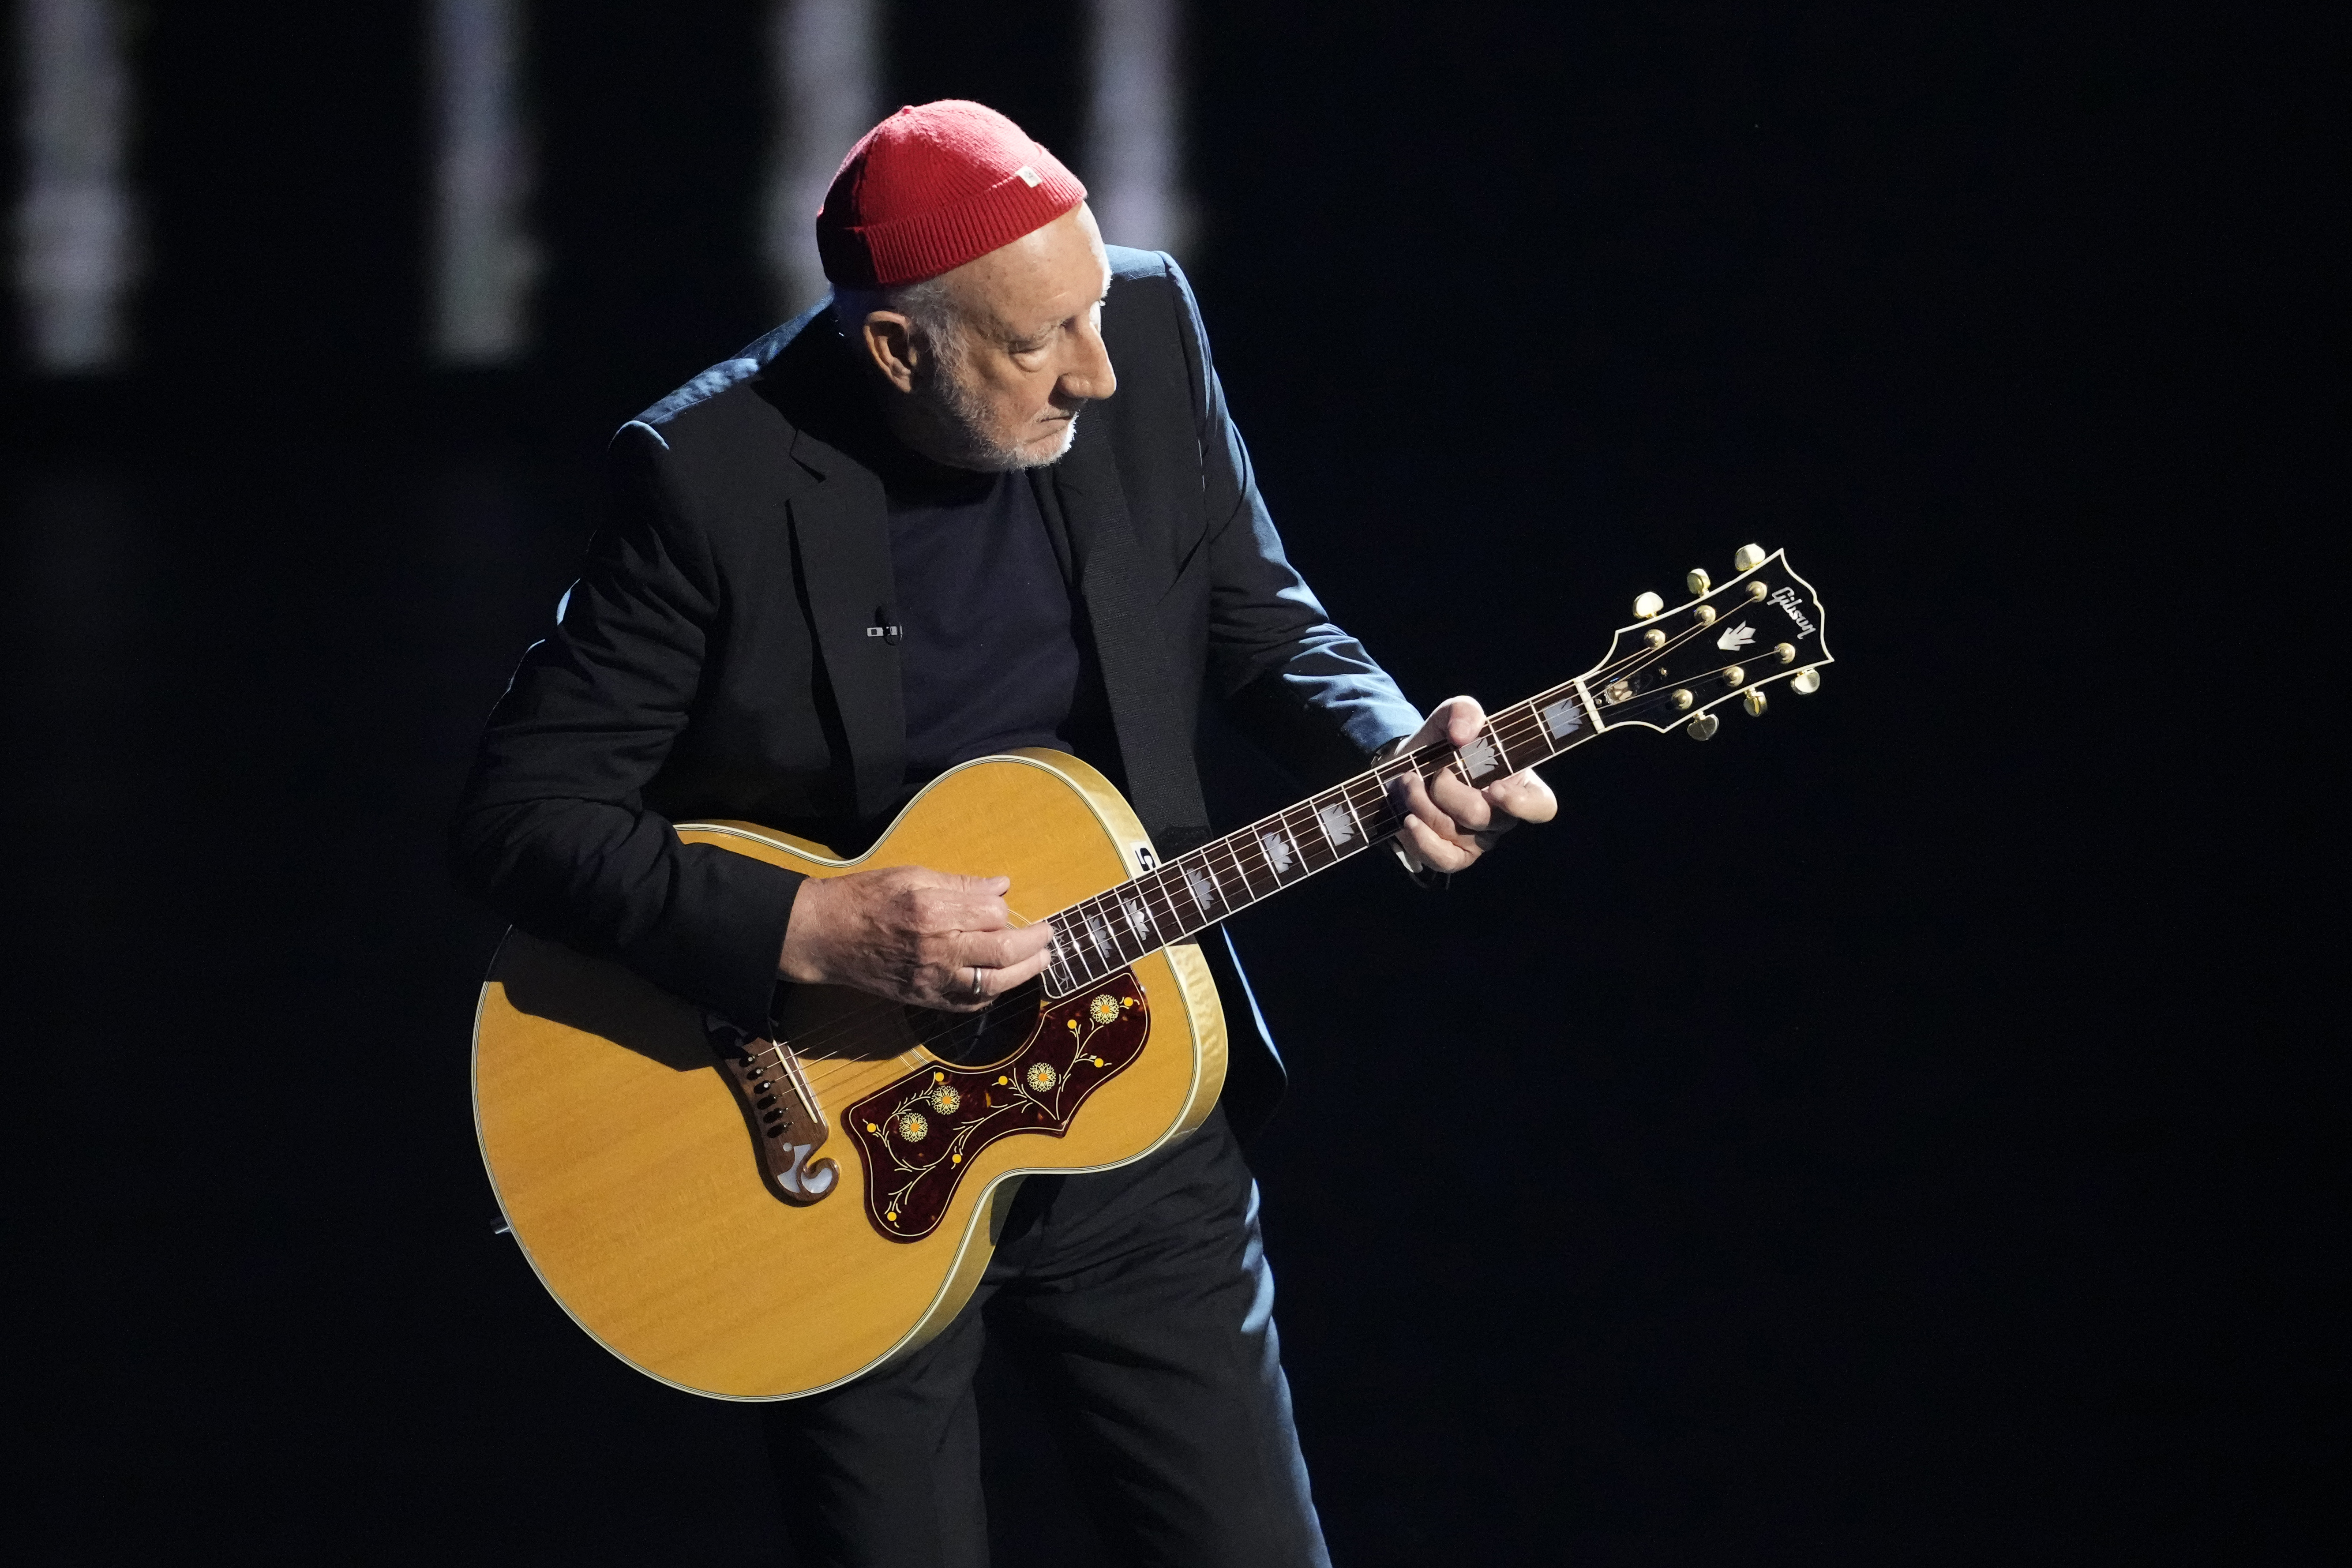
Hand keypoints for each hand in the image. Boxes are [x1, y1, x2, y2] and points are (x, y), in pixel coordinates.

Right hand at [778, 867, 1052, 1011]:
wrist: (825, 936)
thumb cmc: (865, 898)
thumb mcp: (911, 876)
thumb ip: (960, 884)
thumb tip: (1001, 886)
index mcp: (934, 911)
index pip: (993, 913)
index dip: (1007, 910)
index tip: (1008, 906)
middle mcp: (937, 948)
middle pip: (1004, 952)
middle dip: (1035, 944)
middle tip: (1049, 937)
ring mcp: (931, 979)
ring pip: (993, 983)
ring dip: (1024, 973)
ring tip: (1040, 961)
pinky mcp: (924, 999)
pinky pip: (969, 1005)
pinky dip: (991, 995)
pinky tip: (1001, 983)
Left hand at [1386, 696, 1558, 874]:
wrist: (1407, 766)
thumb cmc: (1442, 742)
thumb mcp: (1452, 715)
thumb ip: (1463, 711)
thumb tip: (1462, 734)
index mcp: (1518, 784)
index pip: (1541, 806)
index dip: (1523, 804)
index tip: (1495, 788)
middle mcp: (1502, 817)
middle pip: (1481, 816)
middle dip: (1444, 791)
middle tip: (1428, 772)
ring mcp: (1478, 841)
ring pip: (1453, 833)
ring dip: (1421, 805)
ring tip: (1407, 783)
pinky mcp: (1452, 856)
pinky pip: (1442, 860)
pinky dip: (1420, 840)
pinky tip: (1407, 821)